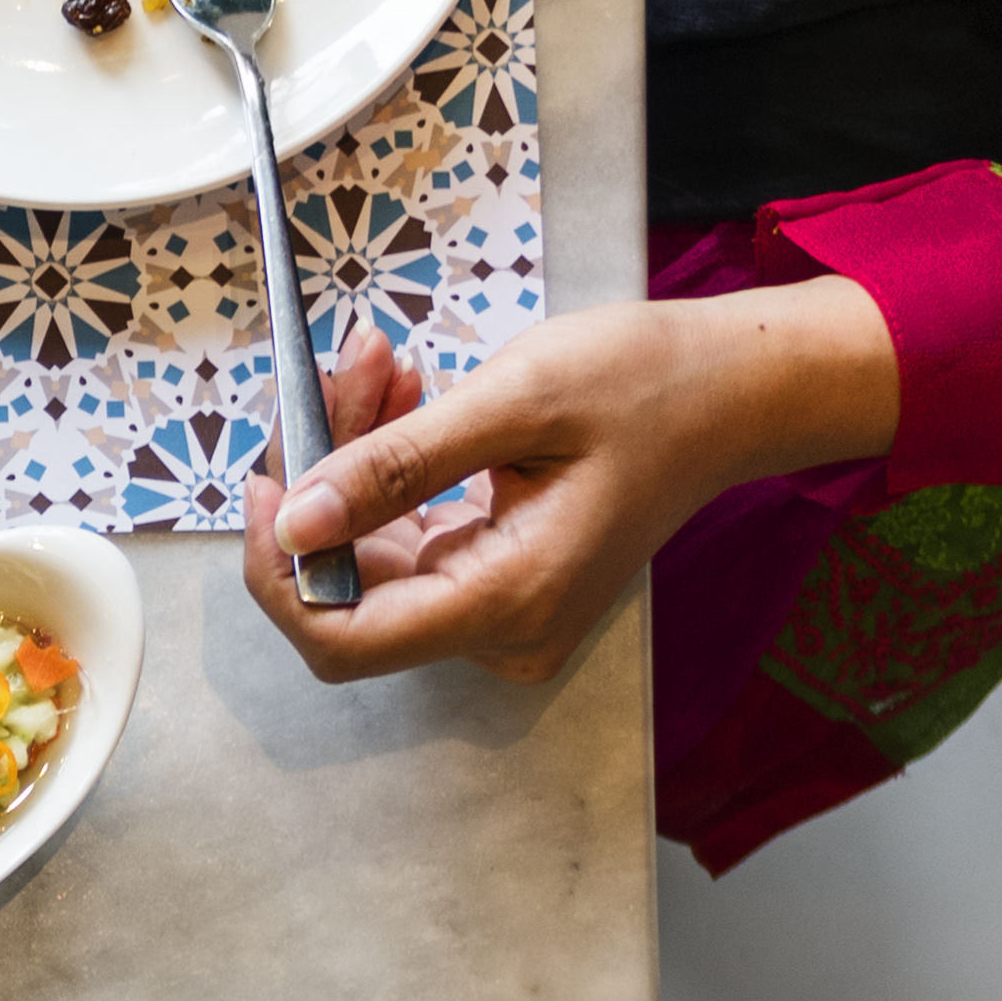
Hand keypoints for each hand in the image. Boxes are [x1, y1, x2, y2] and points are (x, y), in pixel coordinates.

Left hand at [240, 286, 901, 688]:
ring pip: (369, 551)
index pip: (340, 637)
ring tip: (380, 363)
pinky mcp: (495, 576)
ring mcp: (497, 609)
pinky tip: (404, 395)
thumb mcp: (515, 402)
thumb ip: (397, 465)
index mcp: (508, 601)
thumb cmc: (649, 385)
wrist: (735, 391)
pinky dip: (388, 467)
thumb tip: (292, 520)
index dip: (279, 568)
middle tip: (343, 370)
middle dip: (321, 478)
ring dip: (353, 457)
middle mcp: (499, 628)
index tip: (266, 474)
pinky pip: (405, 535)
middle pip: (348, 585)